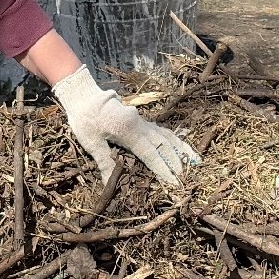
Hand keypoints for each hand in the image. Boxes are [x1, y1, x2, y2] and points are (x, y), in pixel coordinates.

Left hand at [52, 67, 200, 187]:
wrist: (83, 95)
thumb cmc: (85, 118)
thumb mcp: (90, 141)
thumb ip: (104, 161)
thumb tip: (110, 184)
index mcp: (128, 129)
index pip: (150, 153)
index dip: (163, 169)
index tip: (174, 181)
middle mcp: (140, 124)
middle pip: (164, 145)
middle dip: (176, 162)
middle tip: (186, 178)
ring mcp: (143, 121)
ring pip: (167, 136)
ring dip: (181, 149)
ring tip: (195, 161)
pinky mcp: (141, 120)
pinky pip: (162, 131)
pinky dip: (174, 140)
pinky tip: (181, 147)